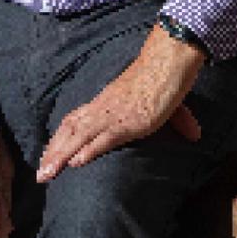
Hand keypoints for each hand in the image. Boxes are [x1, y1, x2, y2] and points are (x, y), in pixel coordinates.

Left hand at [37, 26, 205, 182]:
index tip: (49, 154)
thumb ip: (179, 120)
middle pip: (69, 130)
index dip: (60, 138)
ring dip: (60, 157)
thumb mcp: (166, 102)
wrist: (169, 61)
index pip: (75, 120)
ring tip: (46, 176)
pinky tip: (75, 163)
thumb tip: (196, 134)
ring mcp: (114, 115)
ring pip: (78, 137)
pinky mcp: (128, 122)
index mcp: (107, 100)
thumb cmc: (167, 76)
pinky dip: (87, 151)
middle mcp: (104, 107)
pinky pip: (103, 138)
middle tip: (40, 175)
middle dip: (53, 153)